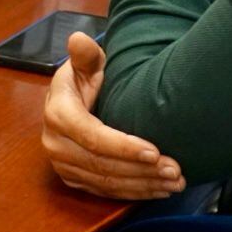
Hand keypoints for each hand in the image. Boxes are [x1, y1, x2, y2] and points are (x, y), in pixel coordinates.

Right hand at [42, 32, 185, 198]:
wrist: (70, 100)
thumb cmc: (83, 78)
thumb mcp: (86, 63)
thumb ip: (85, 54)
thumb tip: (79, 39)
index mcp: (58, 114)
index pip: (92, 137)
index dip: (123, 147)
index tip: (155, 151)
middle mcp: (55, 144)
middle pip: (102, 165)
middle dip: (142, 170)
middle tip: (176, 170)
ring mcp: (63, 165)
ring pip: (106, 182)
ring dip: (144, 184)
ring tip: (175, 181)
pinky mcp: (74, 179)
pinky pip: (105, 191)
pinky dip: (134, 192)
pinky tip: (159, 189)